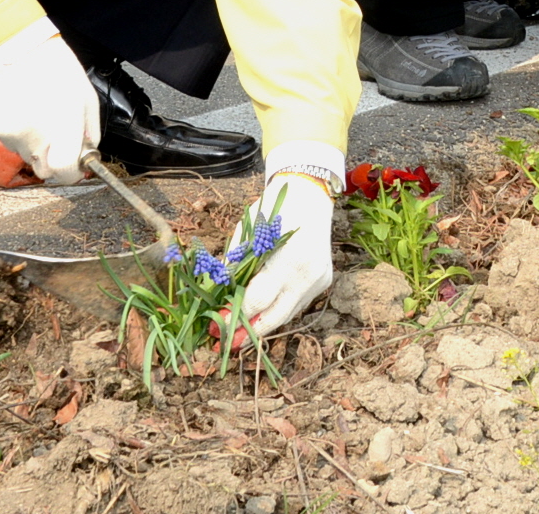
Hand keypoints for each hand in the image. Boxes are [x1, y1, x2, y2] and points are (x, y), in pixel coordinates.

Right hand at [0, 22, 98, 185]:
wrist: (24, 52)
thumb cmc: (60, 72)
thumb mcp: (89, 102)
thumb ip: (89, 136)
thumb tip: (84, 161)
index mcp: (64, 124)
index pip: (63, 171)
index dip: (71, 174)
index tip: (74, 169)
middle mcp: (36, 132)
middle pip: (44, 170)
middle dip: (54, 160)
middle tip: (58, 138)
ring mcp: (13, 132)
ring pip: (27, 157)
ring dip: (36, 145)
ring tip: (40, 116)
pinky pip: (12, 144)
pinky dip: (21, 135)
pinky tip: (26, 112)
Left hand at [226, 172, 335, 342]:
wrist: (310, 194)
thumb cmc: (273, 209)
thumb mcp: (248, 232)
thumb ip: (235, 265)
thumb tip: (216, 297)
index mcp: (288, 260)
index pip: (257, 300)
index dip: (234, 317)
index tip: (214, 328)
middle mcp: (307, 274)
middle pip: (275, 317)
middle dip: (248, 333)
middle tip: (227, 344)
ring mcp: (318, 280)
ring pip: (287, 314)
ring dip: (263, 323)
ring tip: (240, 333)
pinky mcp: (323, 281)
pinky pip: (296, 303)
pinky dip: (278, 308)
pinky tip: (262, 311)